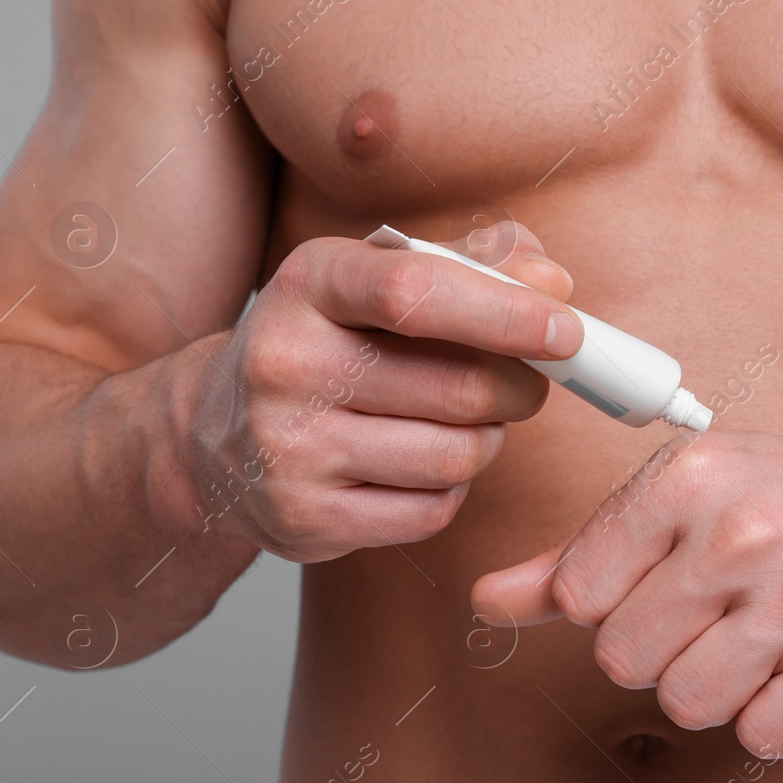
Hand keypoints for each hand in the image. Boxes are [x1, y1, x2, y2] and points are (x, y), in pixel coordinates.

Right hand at [183, 221, 583, 561]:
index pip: (415, 292)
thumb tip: (553, 283)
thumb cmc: (332, 341)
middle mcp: (286, 362)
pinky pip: (431, 511)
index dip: (507, 313)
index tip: (566, 332)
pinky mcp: (304, 518)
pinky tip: (423, 465)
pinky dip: (451, 490)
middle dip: (520, 389)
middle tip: (528, 385)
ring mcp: (288, 447)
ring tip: (467, 424)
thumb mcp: (381, 278)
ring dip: (488, 442)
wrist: (216, 432)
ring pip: (455, 456)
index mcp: (310, 282)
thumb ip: (473, 264)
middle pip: (458, 388)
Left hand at [472, 432, 782, 756]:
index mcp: (691, 475)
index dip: (616, 604)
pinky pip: (766, 736)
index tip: (674, 582)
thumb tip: (485, 598)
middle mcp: (746, 528)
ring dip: (724, 688)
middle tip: (729, 614)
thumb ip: (583, 552)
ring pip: (687, 704)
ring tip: (771, 639)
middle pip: (624, 659)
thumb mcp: (692, 499)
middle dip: (668, 650)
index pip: (578, 594)